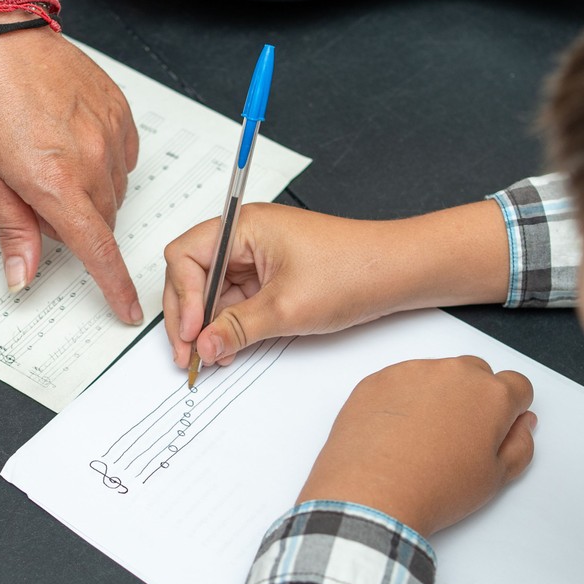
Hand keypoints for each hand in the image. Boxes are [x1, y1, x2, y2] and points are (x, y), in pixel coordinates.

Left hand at [0, 24, 142, 322]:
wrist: (2, 40)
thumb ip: (14, 230)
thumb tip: (22, 277)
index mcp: (57, 184)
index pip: (97, 250)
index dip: (115, 285)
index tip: (127, 308)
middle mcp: (92, 162)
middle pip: (101, 222)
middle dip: (74, 223)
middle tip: (36, 194)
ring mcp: (111, 135)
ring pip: (113, 191)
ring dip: (89, 193)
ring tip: (50, 160)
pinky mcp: (120, 112)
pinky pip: (123, 157)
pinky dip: (102, 161)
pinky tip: (73, 142)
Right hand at [161, 205, 417, 368]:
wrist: (400, 272)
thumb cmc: (354, 271)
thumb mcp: (287, 308)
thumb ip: (238, 329)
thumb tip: (203, 345)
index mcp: (244, 226)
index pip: (186, 256)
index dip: (183, 297)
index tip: (192, 332)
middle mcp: (246, 236)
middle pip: (194, 274)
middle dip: (189, 316)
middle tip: (188, 355)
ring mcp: (259, 256)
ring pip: (214, 291)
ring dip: (208, 325)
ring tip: (211, 358)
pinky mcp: (272, 275)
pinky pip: (237, 298)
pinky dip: (230, 324)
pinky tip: (230, 348)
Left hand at [299, 357, 535, 536]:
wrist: (371, 496)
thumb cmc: (434, 490)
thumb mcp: (495, 479)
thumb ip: (520, 444)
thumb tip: (522, 424)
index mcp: (491, 395)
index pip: (517, 386)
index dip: (509, 410)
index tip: (495, 429)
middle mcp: (454, 373)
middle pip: (476, 375)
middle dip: (473, 399)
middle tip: (456, 438)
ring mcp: (412, 372)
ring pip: (435, 376)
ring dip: (435, 397)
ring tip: (419, 440)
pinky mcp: (377, 379)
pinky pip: (398, 382)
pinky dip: (400, 400)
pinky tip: (392, 435)